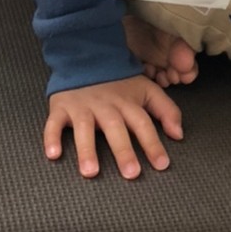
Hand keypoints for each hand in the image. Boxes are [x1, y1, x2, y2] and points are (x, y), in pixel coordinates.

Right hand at [43, 74, 182, 178]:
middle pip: (115, 128)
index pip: (143, 124)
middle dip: (124, 150)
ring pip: (84, 129)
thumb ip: (166, 110)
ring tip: (91, 172)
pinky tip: (53, 155)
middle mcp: (105, 106)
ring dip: (87, 150)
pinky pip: (54, 124)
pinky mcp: (61, 108)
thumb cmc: (119, 83)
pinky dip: (52, 138)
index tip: (162, 165)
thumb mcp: (146, 90)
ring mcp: (82, 107)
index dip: (153, 144)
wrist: (86, 58)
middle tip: (131, 173)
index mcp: (127, 103)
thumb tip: (179, 135)